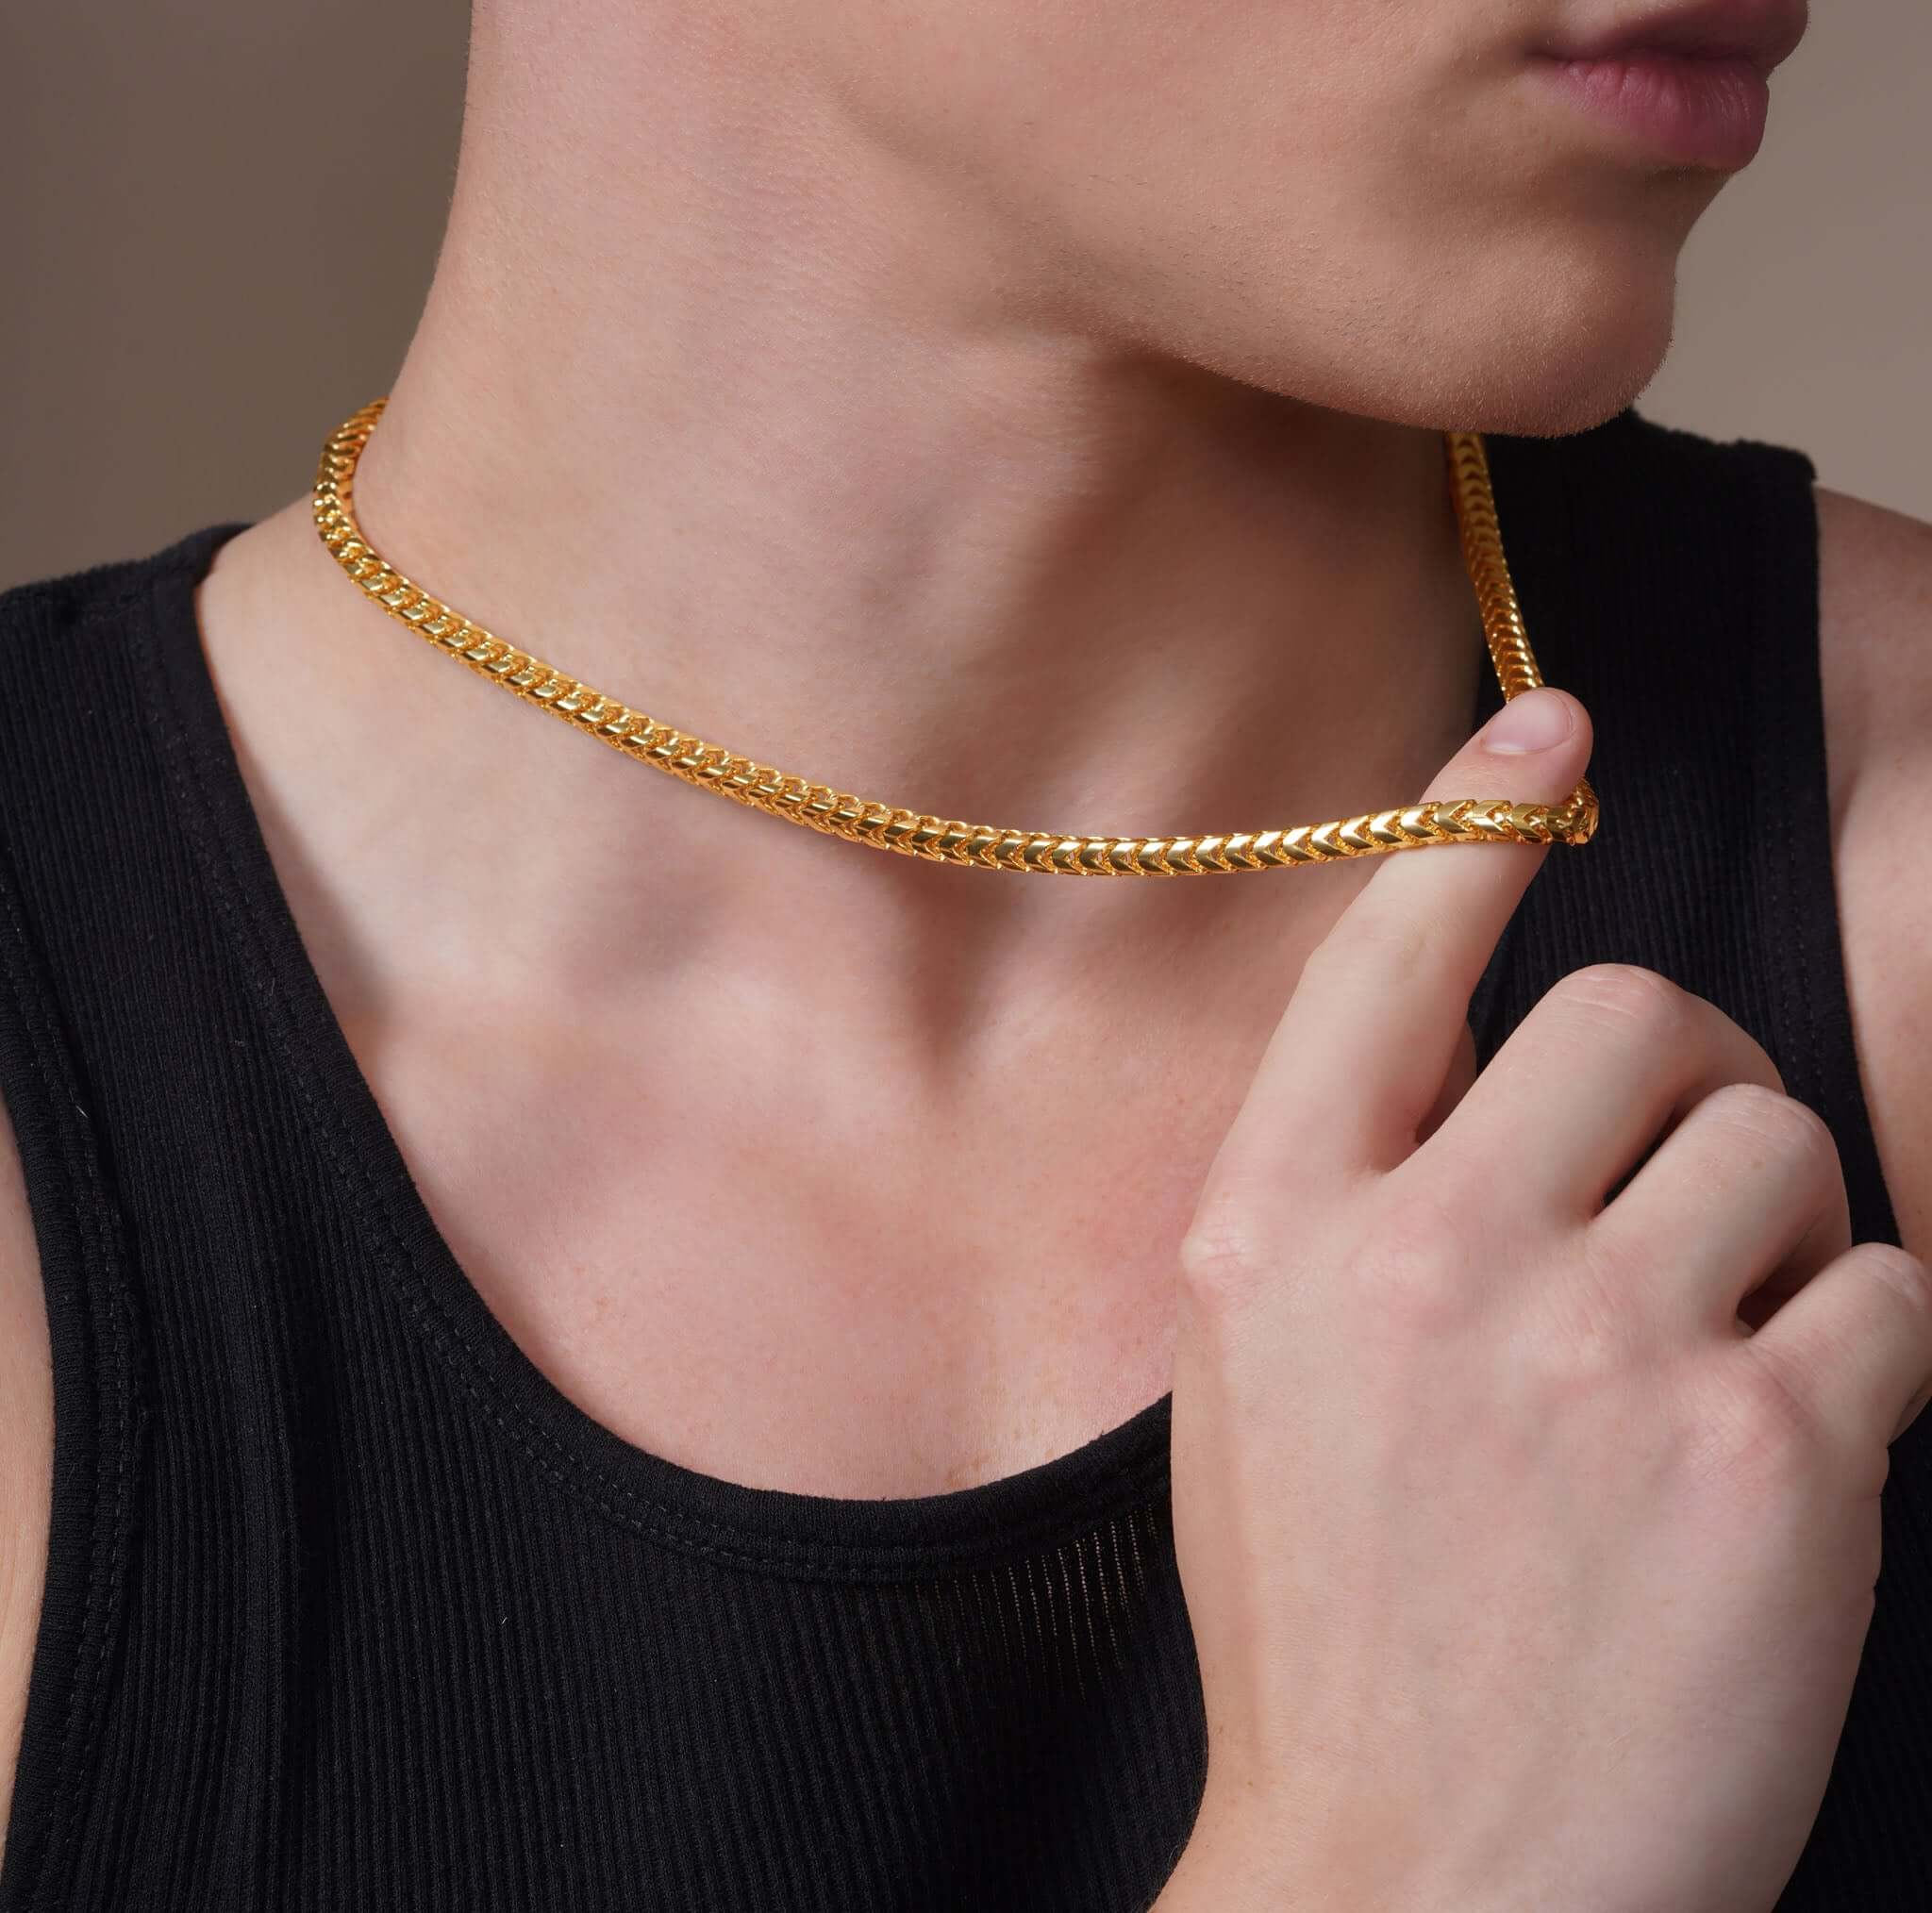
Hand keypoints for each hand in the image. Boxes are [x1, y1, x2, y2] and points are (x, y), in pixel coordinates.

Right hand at [1158, 686, 1931, 1912]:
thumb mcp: (1251, 1382)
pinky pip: (1884, 1295)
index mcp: (1271, 1233)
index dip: (1471, 814)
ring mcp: (1593, 1350)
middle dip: (1693, 1082)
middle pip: (1644, 1018)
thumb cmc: (1330, 1626)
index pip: (1385, 956)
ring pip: (1783, 1145)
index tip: (1547, 723)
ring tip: (1716, 1358)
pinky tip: (1777, 1457)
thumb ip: (1345, 1206)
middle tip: (1685, 1181)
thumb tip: (1488, 1072)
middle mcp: (1424, 1256)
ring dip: (1780, 1231)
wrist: (1413, 1889)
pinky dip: (1859, 1356)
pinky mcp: (1764, 1459)